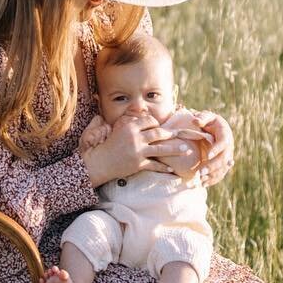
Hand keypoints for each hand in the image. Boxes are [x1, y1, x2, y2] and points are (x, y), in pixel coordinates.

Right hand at [80, 111, 200, 188]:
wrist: (98, 162)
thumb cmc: (102, 145)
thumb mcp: (109, 129)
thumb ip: (115, 121)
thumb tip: (113, 112)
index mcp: (130, 127)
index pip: (149, 121)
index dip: (156, 123)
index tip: (160, 126)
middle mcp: (136, 137)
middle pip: (158, 133)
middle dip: (170, 133)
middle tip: (179, 134)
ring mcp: (138, 151)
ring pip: (161, 149)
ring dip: (174, 149)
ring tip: (184, 149)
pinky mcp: (138, 164)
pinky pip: (155, 165)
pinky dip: (164, 167)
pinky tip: (172, 169)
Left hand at [187, 111, 233, 185]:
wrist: (218, 128)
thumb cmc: (211, 121)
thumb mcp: (208, 116)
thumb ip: (202, 117)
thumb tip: (195, 120)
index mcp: (226, 135)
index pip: (223, 143)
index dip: (216, 149)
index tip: (208, 155)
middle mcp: (229, 147)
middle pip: (224, 159)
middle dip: (213, 166)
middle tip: (200, 172)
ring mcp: (228, 156)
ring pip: (223, 169)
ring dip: (212, 175)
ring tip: (200, 180)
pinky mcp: (224, 164)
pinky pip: (221, 174)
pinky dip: (213, 180)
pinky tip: (203, 184)